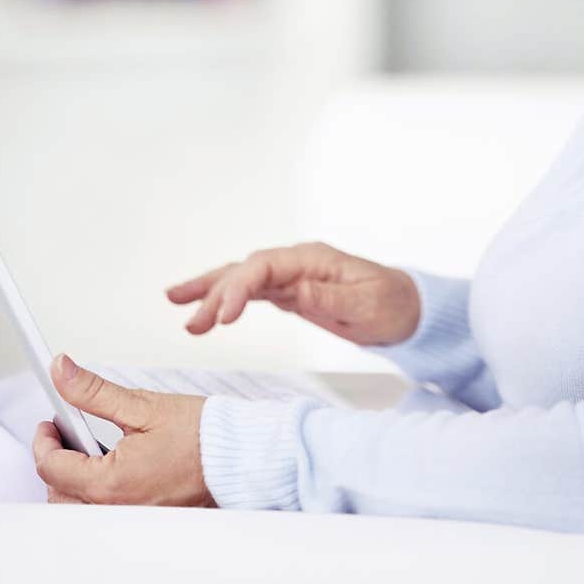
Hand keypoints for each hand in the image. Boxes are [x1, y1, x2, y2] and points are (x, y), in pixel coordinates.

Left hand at [33, 354, 214, 507]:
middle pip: (59, 491)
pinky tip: (112, 463)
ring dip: (73, 477)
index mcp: (111, 481)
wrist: (236, 455)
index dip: (45, 438)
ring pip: (77, 504)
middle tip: (67, 430)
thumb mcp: (142, 405)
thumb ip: (94, 391)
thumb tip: (62, 371)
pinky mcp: (140, 516)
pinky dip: (94, 489)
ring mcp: (128, 515)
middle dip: (56, 459)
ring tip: (91, 446)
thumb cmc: (199, 433)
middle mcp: (116, 507)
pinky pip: (102, 509)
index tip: (50, 420)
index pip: (51, 466)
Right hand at [166, 241, 420, 346]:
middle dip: (216, 293)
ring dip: (211, 292)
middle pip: (246, 270)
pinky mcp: (290, 293)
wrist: (408, 311)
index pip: (265, 267)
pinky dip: (226, 299)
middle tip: (192, 323)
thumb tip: (297, 291)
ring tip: (175, 303)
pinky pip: (251, 292)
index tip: (225, 316)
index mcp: (314, 260)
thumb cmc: (393, 305)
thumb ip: (332, 299)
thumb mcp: (368, 306)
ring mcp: (292, 276)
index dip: (240, 287)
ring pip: (242, 279)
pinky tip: (204, 309)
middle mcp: (298, 263)